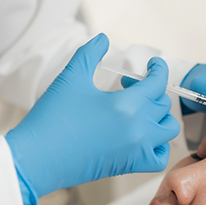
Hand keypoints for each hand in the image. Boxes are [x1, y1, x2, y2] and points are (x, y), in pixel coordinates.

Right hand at [5, 34, 179, 204]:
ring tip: (138, 111)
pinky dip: (157, 147)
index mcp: (127, 105)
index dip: (158, 69)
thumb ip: (90, 53)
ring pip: (168, 131)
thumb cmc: (52, 118)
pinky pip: (159, 158)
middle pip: (162, 104)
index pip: (158, 82)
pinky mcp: (128, 166)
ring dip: (159, 117)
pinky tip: (140, 137)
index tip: (152, 65)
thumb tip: (102, 38)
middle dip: (150, 90)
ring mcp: (136, 150)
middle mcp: (138, 129)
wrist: (37, 158)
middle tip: (127, 86)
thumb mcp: (71, 78)